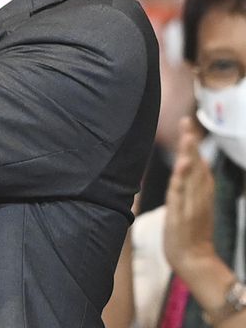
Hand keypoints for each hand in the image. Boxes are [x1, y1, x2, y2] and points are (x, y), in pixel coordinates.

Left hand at [163, 117, 219, 278]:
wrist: (194, 260)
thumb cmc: (191, 232)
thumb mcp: (194, 204)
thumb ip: (193, 184)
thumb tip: (194, 164)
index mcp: (201, 192)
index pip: (198, 163)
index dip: (193, 144)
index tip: (188, 123)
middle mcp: (199, 196)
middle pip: (196, 165)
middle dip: (191, 143)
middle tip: (186, 121)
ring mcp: (191, 205)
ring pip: (191, 176)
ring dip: (189, 155)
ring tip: (187, 136)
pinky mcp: (181, 215)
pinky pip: (181, 194)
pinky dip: (182, 179)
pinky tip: (182, 166)